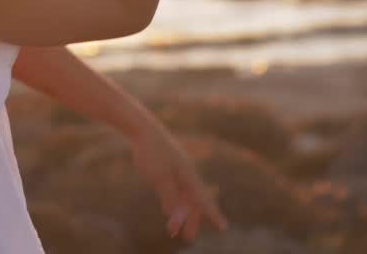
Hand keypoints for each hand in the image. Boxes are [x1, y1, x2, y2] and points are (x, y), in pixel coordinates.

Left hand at [127, 115, 227, 241]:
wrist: (142, 128)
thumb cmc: (152, 152)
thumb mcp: (160, 178)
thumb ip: (169, 197)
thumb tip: (174, 215)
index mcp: (188, 176)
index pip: (203, 200)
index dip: (213, 215)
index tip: (224, 227)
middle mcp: (185, 174)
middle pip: (193, 202)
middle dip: (191, 220)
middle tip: (188, 238)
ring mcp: (176, 170)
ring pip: (182, 197)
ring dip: (180, 214)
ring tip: (175, 229)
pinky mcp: (165, 167)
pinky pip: (174, 189)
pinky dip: (173, 202)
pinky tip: (168, 209)